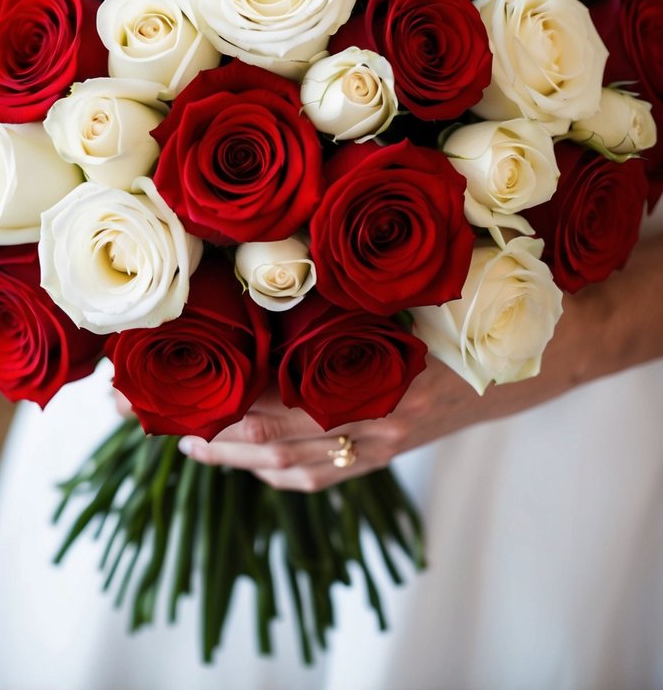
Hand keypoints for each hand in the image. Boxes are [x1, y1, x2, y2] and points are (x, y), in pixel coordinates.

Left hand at [115, 231, 662, 491]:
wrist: (562, 338)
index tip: (162, 380)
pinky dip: (285, 471)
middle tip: (138, 405)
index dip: (215, 396)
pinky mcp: (396, 440)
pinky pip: (331, 472)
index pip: (277, 401)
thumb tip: (287, 229)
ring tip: (181, 436)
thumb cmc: (491, 290)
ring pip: (294, 462)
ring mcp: (386, 434)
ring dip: (233, 454)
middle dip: (202, 427)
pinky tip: (250, 460)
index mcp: (378, 373)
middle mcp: (377, 416)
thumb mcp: (428, 268)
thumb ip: (363, 263)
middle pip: (270, 439)